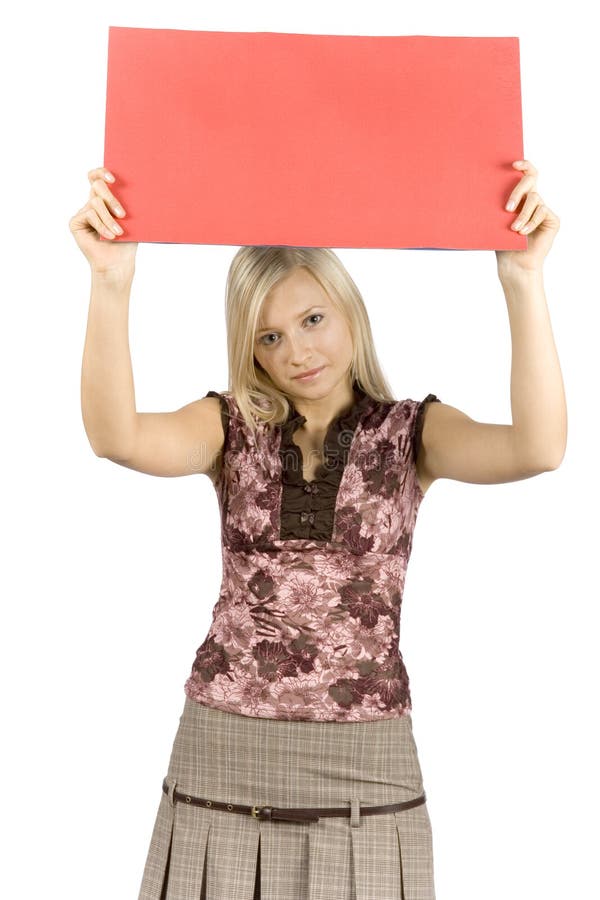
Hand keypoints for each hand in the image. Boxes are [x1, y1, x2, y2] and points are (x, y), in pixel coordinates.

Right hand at [68, 167, 137, 280]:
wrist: (118, 263)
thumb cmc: (127, 243)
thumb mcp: (130, 220)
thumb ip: (126, 202)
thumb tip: (135, 184)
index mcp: (106, 199)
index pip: (97, 177)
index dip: (101, 172)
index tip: (113, 179)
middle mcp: (93, 203)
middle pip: (97, 186)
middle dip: (111, 198)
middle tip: (122, 214)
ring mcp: (83, 212)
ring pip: (95, 203)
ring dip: (109, 219)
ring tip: (118, 233)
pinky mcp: (75, 222)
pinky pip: (89, 215)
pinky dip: (102, 226)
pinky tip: (109, 236)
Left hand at [495, 160, 559, 274]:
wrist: (514, 264)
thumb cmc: (502, 243)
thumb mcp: (496, 221)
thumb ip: (497, 204)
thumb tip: (480, 185)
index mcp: (520, 197)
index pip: (526, 174)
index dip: (524, 165)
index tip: (514, 164)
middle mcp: (533, 200)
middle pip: (531, 180)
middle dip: (518, 191)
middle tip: (507, 207)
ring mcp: (544, 209)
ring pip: (535, 199)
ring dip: (522, 214)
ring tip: (514, 229)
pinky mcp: (553, 220)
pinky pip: (542, 212)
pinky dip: (531, 222)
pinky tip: (522, 233)